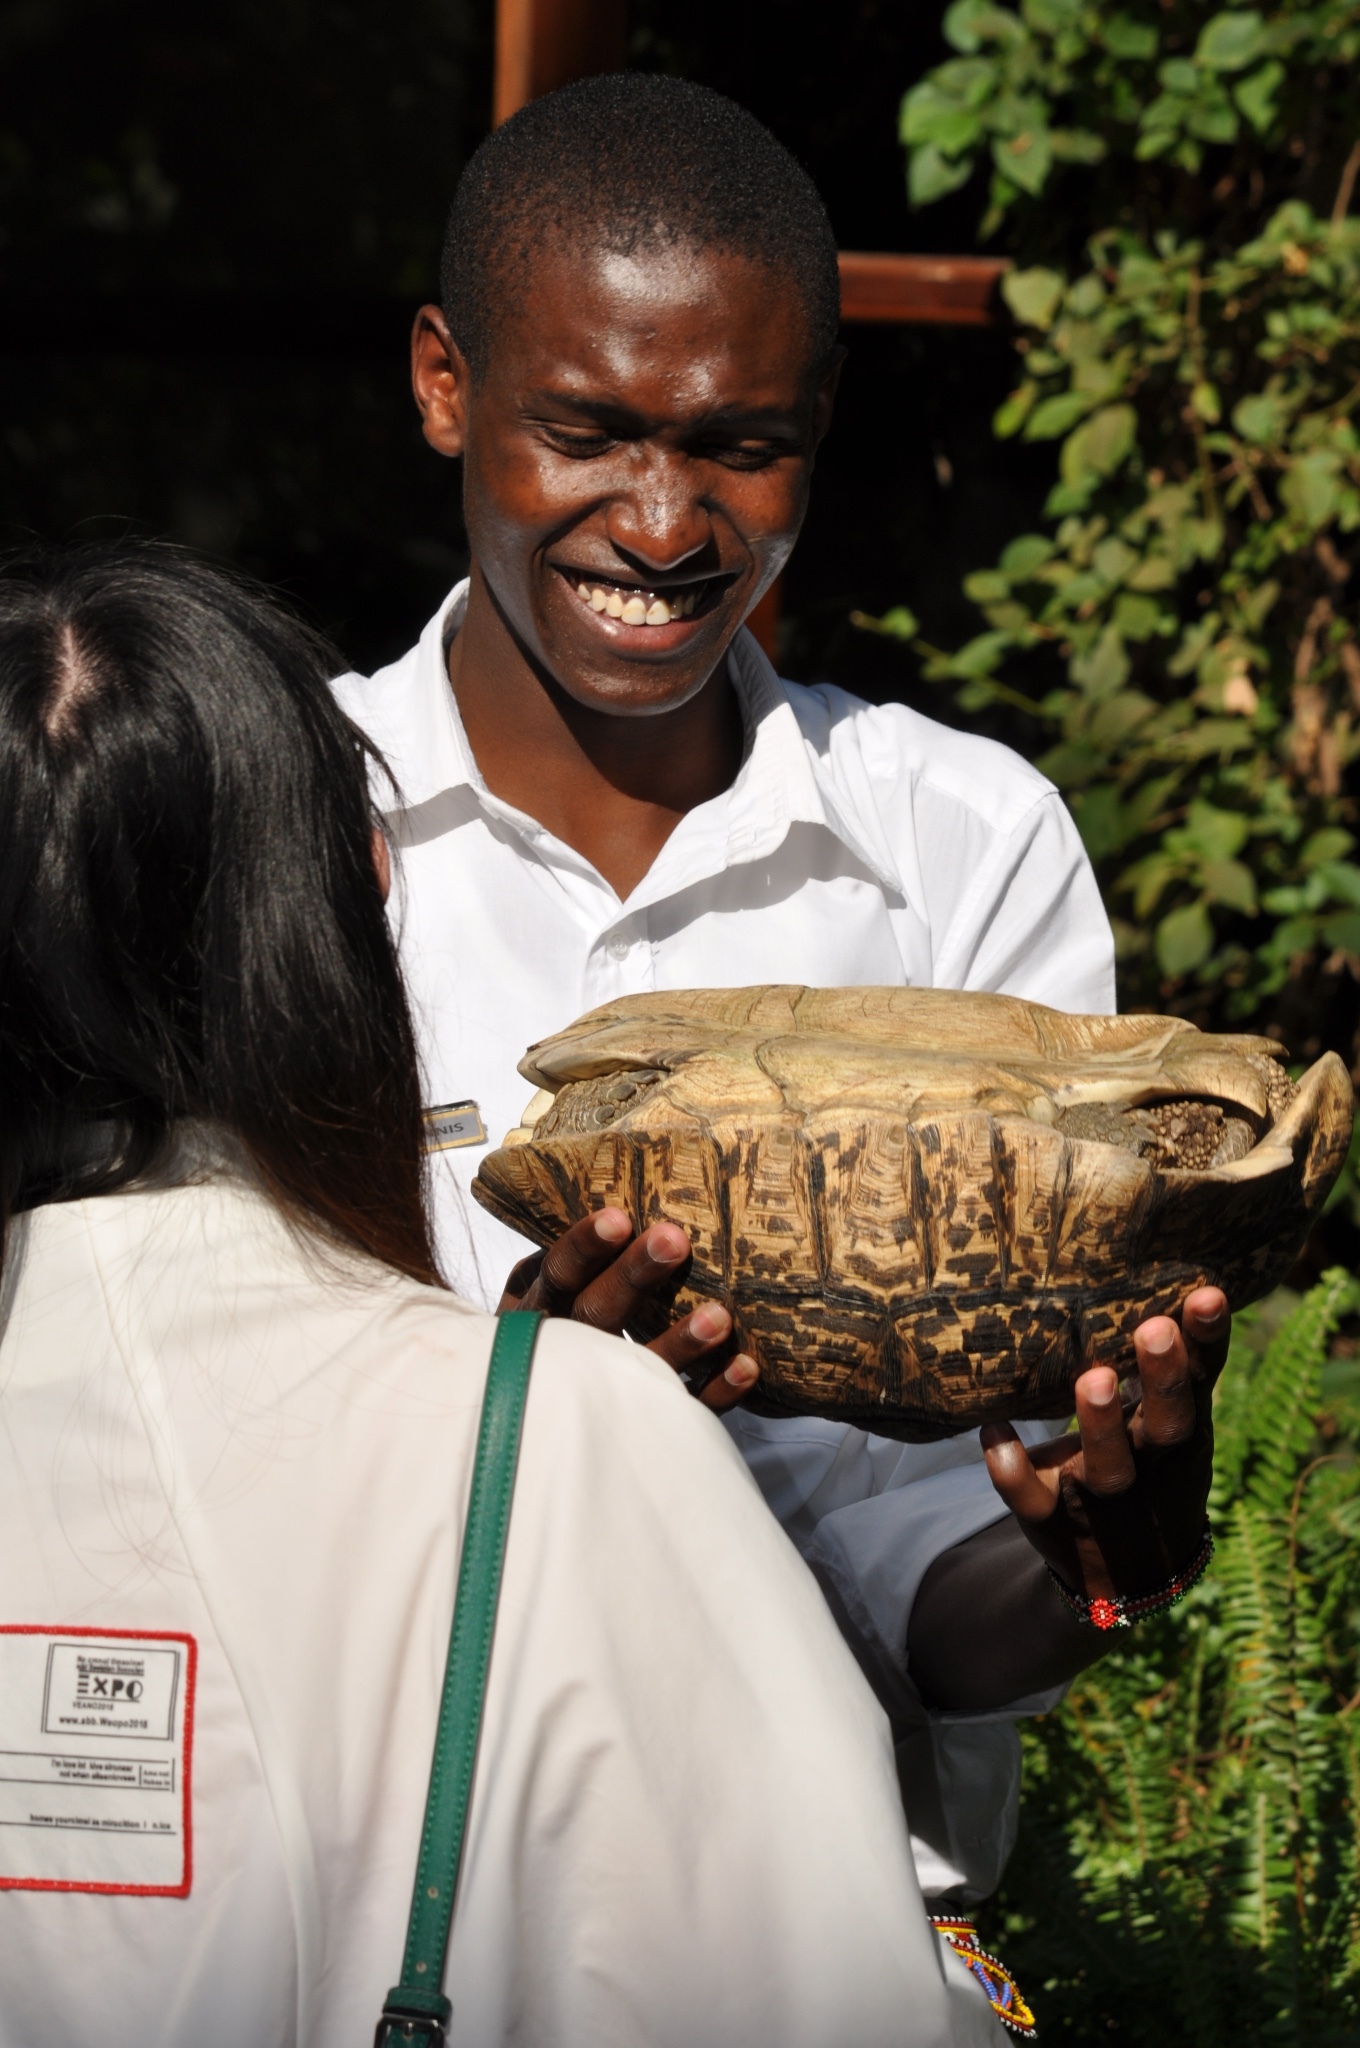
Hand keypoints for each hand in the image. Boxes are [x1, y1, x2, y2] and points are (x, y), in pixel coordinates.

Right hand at [497, 1208, 758, 1412]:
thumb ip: (573, 1256)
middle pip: (595, 1315)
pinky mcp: (643, 1420)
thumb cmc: (559, 1318)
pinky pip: (680, 1409)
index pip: (557, 1276)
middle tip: (674, 1240)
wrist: (542, 1413)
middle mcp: (566, 1350)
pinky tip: (746, 1366)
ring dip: (680, 1342)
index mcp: (538, 1309)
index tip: (619, 1218)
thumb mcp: (549, 1287)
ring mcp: (602, 1391)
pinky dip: (716, 1391)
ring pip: (638, 1368)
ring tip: (720, 1315)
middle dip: (633, 1277)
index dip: (584, 1248)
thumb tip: (623, 1189)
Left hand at [979, 1288, 1229, 1603]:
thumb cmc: (1149, 1466)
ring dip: (1101, 1425)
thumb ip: (1171, 1365)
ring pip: (1109, 1466)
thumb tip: (1163, 1276)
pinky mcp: (1053, 1519)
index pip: (1201, 1379)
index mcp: (1178, 1429)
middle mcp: (1149, 1463)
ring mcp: (1103, 1496)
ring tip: (1094, 1379)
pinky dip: (1011, 1467)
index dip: (1208, 1339)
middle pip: (1167, 1423)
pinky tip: (992, 1430)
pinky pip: (1030, 1497)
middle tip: (1155, 1330)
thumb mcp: (1170, 1422)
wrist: (1128, 1574)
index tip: (1208, 1293)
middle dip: (1164, 1379)